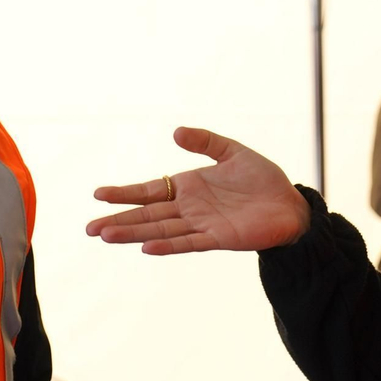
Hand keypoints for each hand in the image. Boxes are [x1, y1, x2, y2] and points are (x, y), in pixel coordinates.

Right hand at [86, 127, 311, 253]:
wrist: (290, 206)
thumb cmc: (263, 180)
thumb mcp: (232, 152)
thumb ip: (206, 141)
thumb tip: (176, 132)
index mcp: (189, 187)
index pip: (149, 191)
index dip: (125, 194)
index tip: (98, 195)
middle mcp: (189, 208)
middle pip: (147, 215)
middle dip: (118, 220)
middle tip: (90, 228)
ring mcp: (201, 225)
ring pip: (160, 230)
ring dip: (134, 234)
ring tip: (106, 236)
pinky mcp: (218, 238)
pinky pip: (188, 243)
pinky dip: (168, 246)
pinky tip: (146, 248)